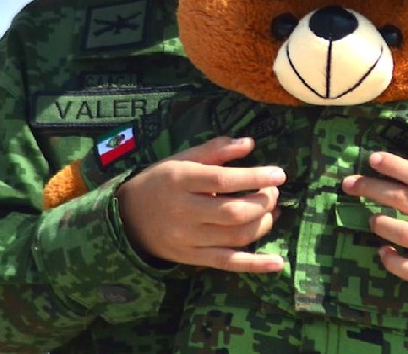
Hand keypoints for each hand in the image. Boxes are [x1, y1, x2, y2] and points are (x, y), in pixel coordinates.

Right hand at [116, 136, 285, 272]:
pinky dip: (255, 264)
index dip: (254, 177)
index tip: (279, 174)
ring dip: (263, 224)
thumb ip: (215, 150)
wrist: (127, 218)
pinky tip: (277, 262)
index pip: (222, 180)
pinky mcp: (191, 259)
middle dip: (263, 202)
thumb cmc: (161, 182)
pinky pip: (228, 263)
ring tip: (271, 211)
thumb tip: (250, 143)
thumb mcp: (181, 159)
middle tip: (273, 192)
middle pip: (233, 212)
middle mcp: (183, 211)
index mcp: (179, 180)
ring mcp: (187, 239)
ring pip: (235, 237)